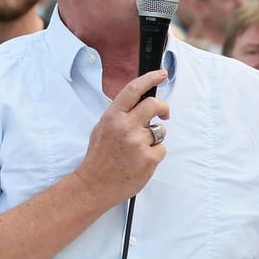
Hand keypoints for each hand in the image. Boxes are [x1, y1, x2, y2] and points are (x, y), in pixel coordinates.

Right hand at [71, 70, 170, 209]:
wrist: (94, 185)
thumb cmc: (98, 158)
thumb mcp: (102, 128)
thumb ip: (119, 115)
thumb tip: (138, 104)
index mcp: (113, 116)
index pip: (134, 89)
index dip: (150, 78)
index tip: (161, 74)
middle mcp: (126, 126)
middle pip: (154, 105)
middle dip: (162, 107)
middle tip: (163, 113)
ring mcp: (138, 142)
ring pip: (160, 130)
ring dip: (155, 137)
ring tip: (140, 148)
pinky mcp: (148, 158)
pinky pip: (161, 149)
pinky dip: (155, 154)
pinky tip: (141, 160)